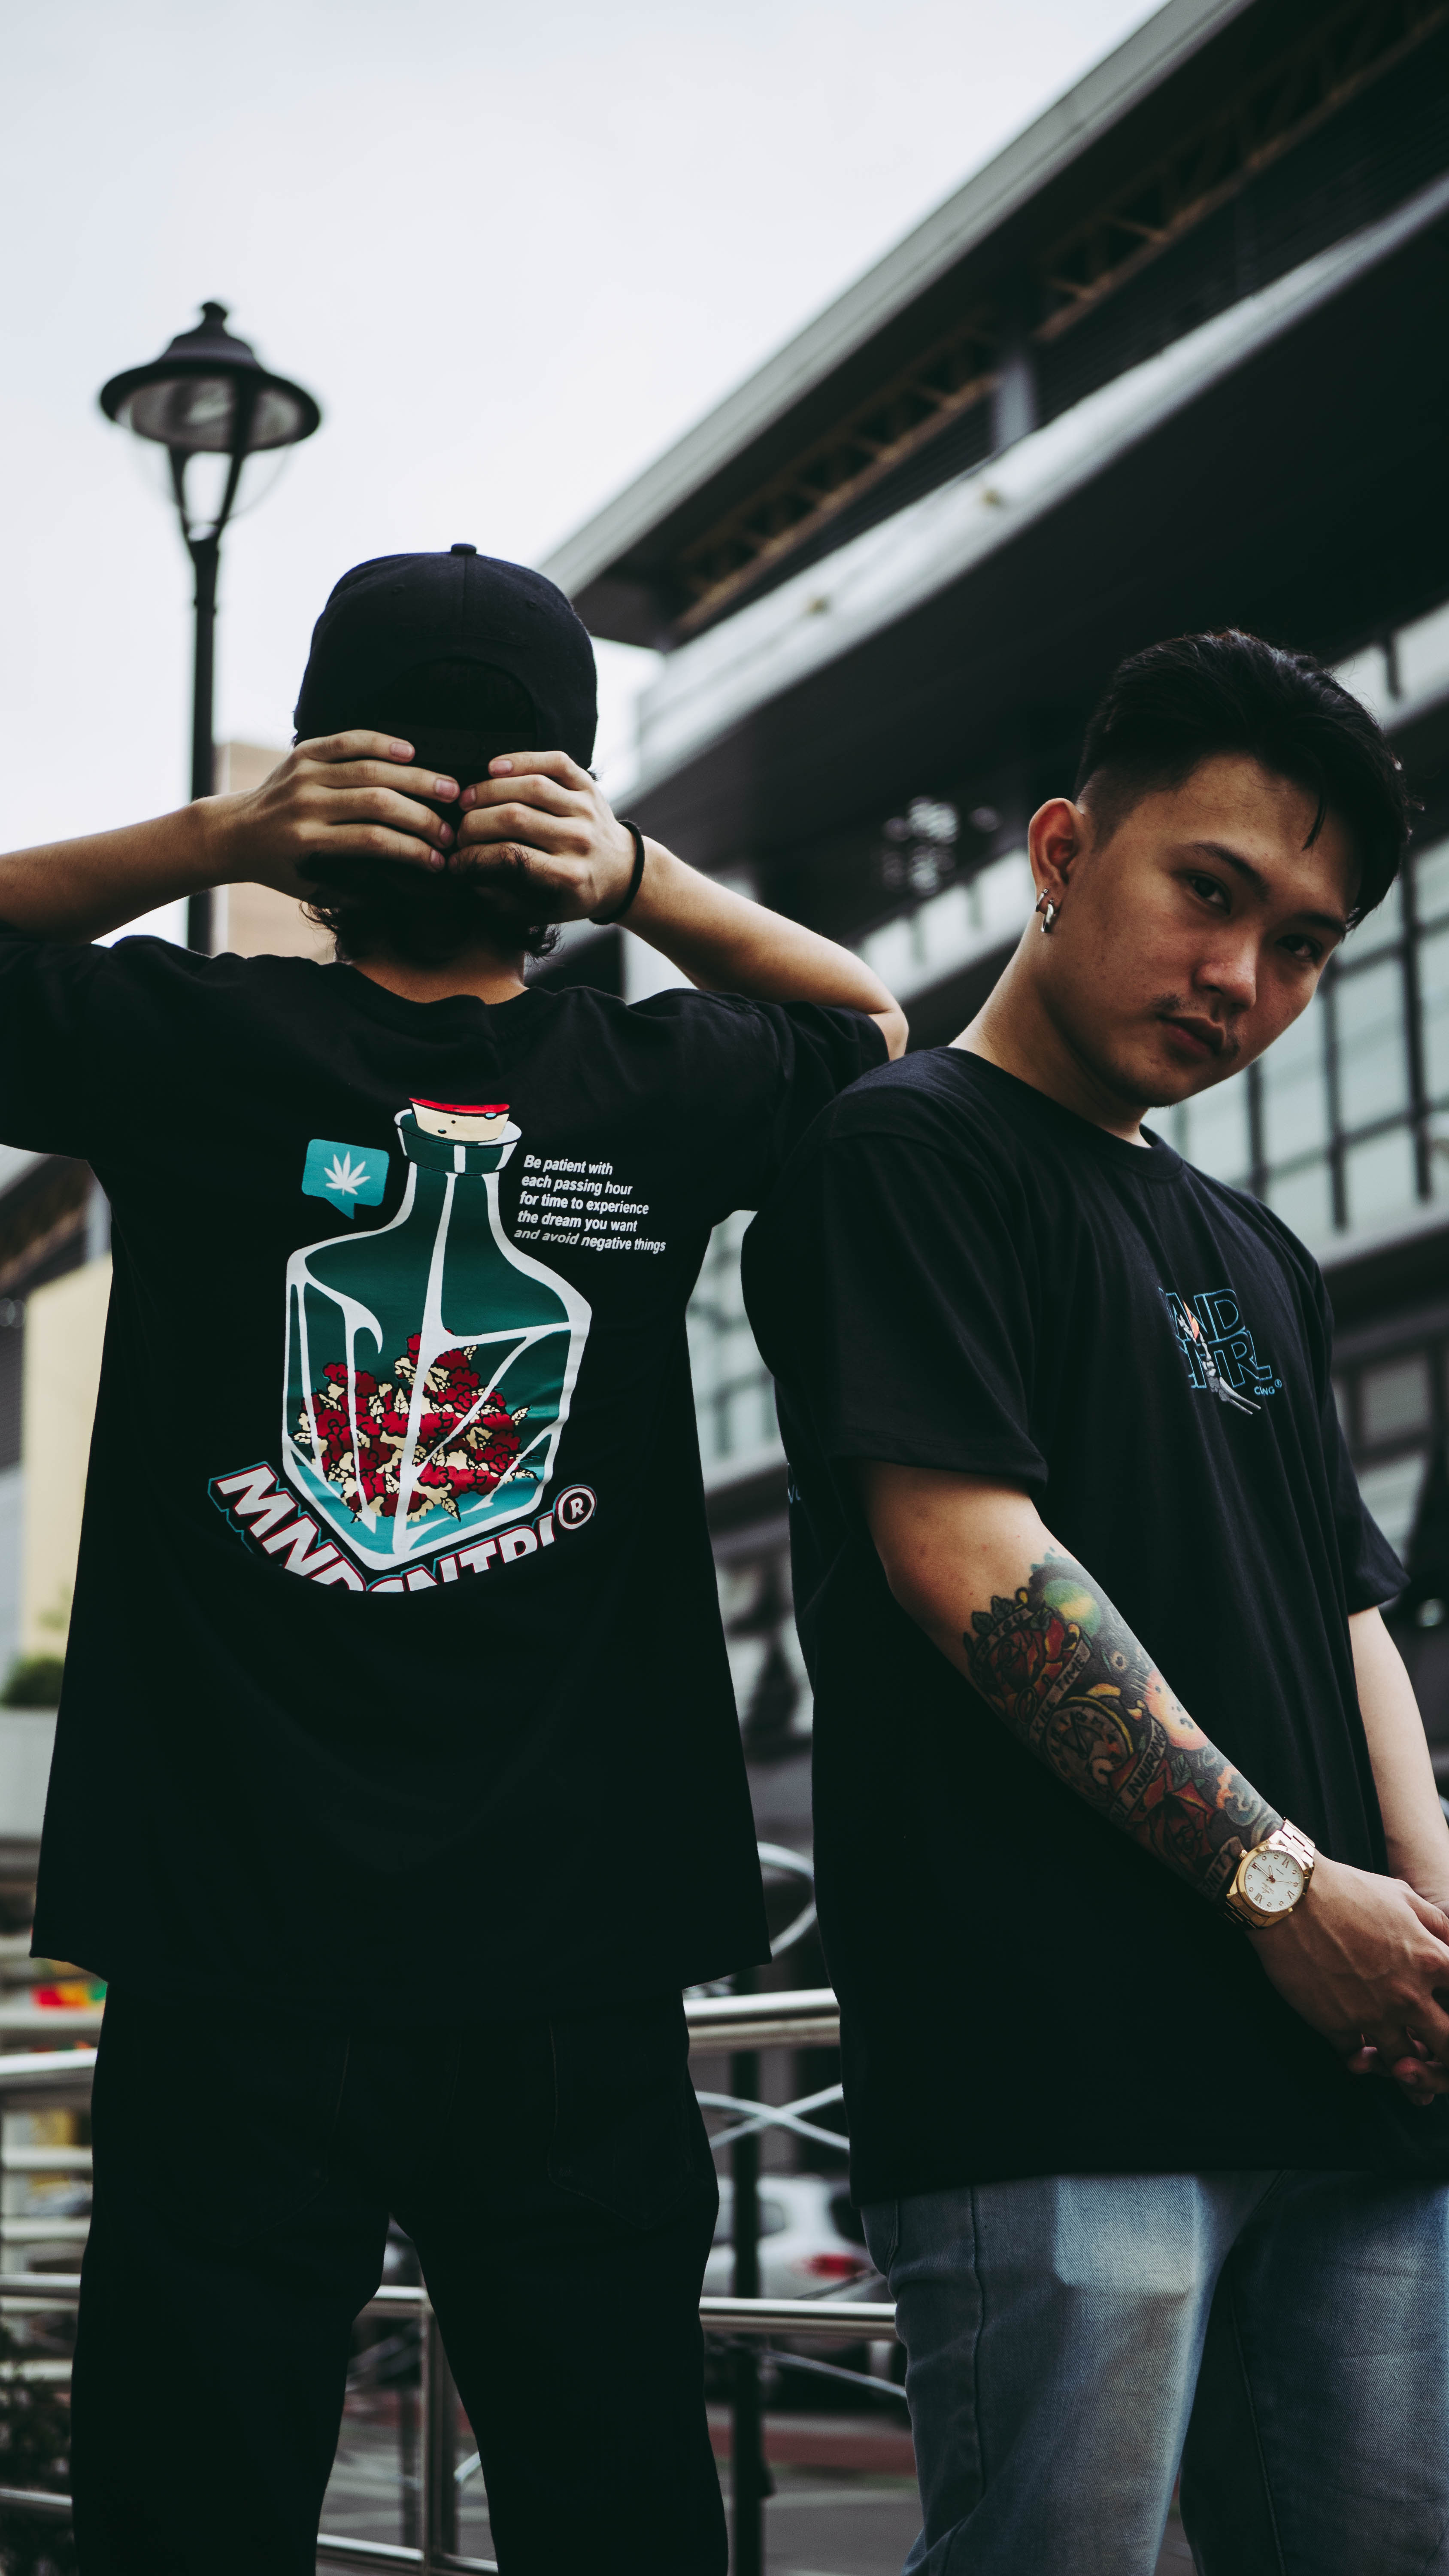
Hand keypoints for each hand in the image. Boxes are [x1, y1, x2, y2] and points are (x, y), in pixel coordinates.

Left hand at [203, 732, 459, 896]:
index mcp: (307, 840)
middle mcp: (305, 804)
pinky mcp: (303, 753)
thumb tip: (405, 884)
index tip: (438, 861)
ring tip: (448, 788)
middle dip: (422, 815)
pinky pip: (348, 740)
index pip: (372, 841)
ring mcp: (303, 774)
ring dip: (416, 778)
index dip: (411, 850)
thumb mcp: (310, 887)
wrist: (232, 832)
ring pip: (370, 769)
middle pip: (377, 802)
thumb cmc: (278, 866)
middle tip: (452, 827)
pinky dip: (381, 743)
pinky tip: (411, 752)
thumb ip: (352, 888)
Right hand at [451, 751, 636, 921]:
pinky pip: (553, 762)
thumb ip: (501, 894)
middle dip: (474, 823)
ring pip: (529, 786)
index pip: (509, 858)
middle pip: (514, 818)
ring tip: (467, 800)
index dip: (473, 856)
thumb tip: (464, 867)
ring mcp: (586, 809)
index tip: (455, 859)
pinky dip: (521, 759)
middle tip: (458, 830)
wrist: (621, 873)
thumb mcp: (539, 909)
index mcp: (568, 876)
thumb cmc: (573, 892)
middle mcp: (580, 840)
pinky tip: (493, 768)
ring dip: (489, 790)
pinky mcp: (588, 785)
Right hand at [1247, 1854, 1448, 2108]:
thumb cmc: (1345, 1889)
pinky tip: (1360, 2048)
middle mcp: (1407, 1996)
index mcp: (1430, 1961)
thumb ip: (1437, 1925)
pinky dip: (1361, 2059)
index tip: (1446, 2006)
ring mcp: (1372, 2016)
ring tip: (1400, 2057)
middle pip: (1448, 2045)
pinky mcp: (1335, 2026)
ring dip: (1406, 2064)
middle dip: (1444, 2050)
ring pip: (1406, 2065)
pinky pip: (1357, 2060)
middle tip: (1432, 2044)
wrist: (1287, 1897)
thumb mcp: (1402, 1896)